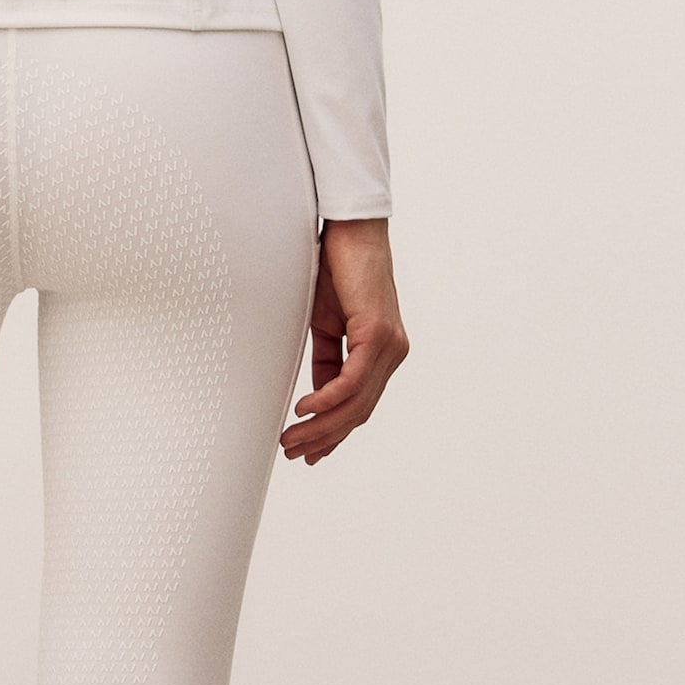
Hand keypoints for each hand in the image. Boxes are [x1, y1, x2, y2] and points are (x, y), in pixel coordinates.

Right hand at [282, 218, 407, 467]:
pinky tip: (304, 411)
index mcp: (381, 353)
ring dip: (321, 426)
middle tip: (295, 454)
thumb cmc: (337, 268)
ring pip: (356, 403)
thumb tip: (316, 392)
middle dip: (324, 438)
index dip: (334, 432)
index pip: (359, 404)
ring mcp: (390, 346)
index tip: (310, 452)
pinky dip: (327, 400)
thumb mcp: (326, 324)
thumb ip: (327, 360)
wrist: (350, 230)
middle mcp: (392, 354)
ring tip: (292, 440)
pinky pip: (352, 381)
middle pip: (358, 411)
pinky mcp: (379, 335)